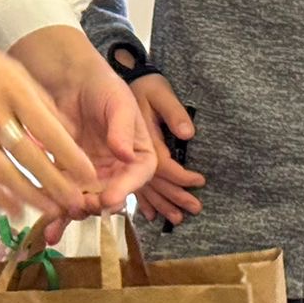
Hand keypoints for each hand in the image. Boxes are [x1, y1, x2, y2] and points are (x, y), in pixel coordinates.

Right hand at [0, 18, 100, 219]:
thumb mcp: (11, 68)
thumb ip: (39, 99)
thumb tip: (65, 129)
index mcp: (12, 91)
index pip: (50, 131)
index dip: (71, 157)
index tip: (88, 173)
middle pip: (30, 157)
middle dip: (56, 184)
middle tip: (75, 200)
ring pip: (5, 173)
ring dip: (31, 195)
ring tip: (51, 210)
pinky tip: (13, 207)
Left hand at [11, 27, 157, 215]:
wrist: (68, 80)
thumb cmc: (101, 86)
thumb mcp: (118, 102)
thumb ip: (123, 128)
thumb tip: (126, 154)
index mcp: (137, 153)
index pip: (138, 176)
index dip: (126, 189)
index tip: (111, 197)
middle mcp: (117, 169)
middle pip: (111, 195)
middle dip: (98, 205)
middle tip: (83, 205)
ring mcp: (91, 175)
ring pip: (87, 202)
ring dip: (77, 212)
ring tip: (64, 214)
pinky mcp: (66, 176)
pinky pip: (63, 198)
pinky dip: (57, 214)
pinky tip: (49, 227)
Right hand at [128, 74, 205, 226]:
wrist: (104, 83)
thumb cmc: (140, 86)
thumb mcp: (159, 91)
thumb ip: (173, 112)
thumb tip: (187, 134)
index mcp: (141, 140)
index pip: (163, 166)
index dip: (182, 177)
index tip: (199, 181)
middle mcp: (130, 155)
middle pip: (154, 183)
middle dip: (174, 197)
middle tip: (194, 210)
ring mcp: (123, 161)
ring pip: (144, 189)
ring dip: (161, 204)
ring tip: (177, 219)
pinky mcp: (119, 162)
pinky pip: (133, 186)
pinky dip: (144, 201)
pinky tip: (150, 214)